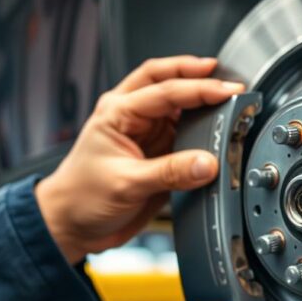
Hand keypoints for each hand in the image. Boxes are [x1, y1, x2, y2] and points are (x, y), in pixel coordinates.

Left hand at [36, 56, 245, 263]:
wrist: (72, 225)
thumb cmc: (81, 198)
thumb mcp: (127, 184)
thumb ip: (170, 172)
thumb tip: (208, 163)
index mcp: (117, 112)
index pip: (165, 90)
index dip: (199, 88)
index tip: (228, 92)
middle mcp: (131, 116)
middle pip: (168, 79)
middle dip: (198, 74)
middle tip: (228, 79)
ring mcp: (145, 133)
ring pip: (178, 105)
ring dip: (201, 102)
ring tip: (229, 102)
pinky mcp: (157, 152)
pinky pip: (185, 133)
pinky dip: (202, 129)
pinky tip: (217, 131)